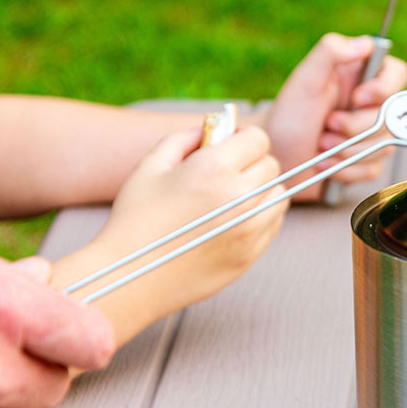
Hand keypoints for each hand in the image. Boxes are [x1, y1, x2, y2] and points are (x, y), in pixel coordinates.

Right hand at [61, 127, 287, 345]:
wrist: (128, 278)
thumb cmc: (135, 218)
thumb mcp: (150, 166)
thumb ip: (184, 138)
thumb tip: (211, 130)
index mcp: (215, 168)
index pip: (258, 139)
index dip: (244, 138)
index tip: (232, 144)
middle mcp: (240, 197)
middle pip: (271, 166)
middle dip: (252, 162)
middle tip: (228, 171)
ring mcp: (248, 229)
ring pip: (278, 195)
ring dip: (262, 190)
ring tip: (235, 195)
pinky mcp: (250, 255)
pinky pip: (273, 224)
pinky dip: (261, 216)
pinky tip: (234, 219)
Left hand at [260, 33, 406, 200]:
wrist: (274, 156)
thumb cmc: (287, 114)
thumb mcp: (304, 79)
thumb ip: (330, 51)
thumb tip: (366, 43)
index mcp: (361, 75)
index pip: (398, 73)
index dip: (384, 88)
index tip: (357, 99)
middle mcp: (371, 103)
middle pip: (393, 115)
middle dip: (356, 126)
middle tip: (327, 125)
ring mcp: (372, 134)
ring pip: (384, 145)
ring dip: (348, 150)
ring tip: (320, 145)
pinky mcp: (367, 160)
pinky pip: (373, 169)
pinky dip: (346, 169)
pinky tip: (325, 163)